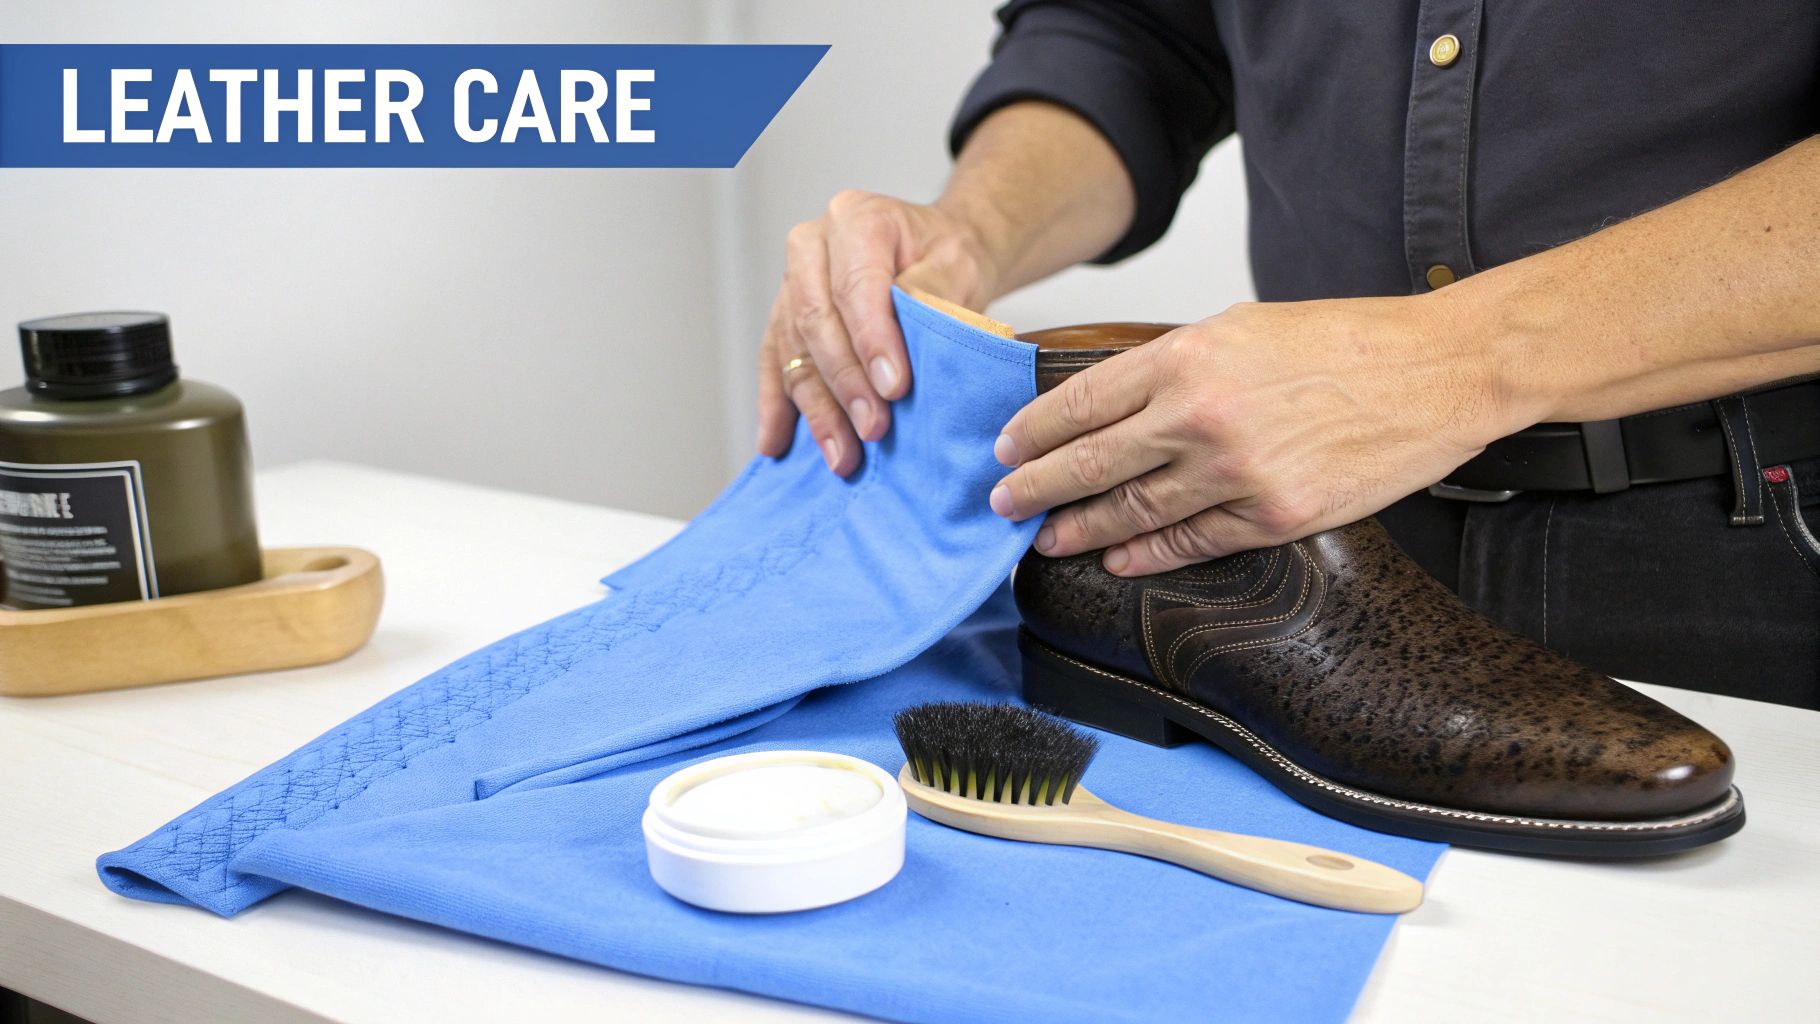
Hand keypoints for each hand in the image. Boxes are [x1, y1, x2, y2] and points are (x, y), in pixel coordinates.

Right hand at [756, 190, 1000, 474]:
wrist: (938, 254)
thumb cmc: (948, 257)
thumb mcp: (960, 265)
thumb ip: (933, 294)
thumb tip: (899, 345)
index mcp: (856, 219)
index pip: (854, 285)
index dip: (871, 341)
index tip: (894, 389)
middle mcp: (812, 247)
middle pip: (816, 321)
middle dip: (845, 384)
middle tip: (873, 429)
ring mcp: (792, 283)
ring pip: (794, 351)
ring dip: (817, 409)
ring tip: (842, 456)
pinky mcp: (784, 318)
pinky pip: (773, 365)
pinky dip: (777, 408)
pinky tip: (775, 444)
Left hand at [988, 295, 1527, 574]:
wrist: (1435, 371)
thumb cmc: (1345, 342)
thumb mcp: (1241, 327)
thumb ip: (1172, 364)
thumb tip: (1110, 400)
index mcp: (1187, 357)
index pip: (1082, 402)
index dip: (1034, 432)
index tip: (1005, 449)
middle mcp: (1200, 414)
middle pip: (1091, 462)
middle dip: (1036, 487)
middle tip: (1002, 504)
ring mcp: (1235, 470)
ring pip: (1132, 509)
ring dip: (1080, 528)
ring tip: (1046, 537)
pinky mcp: (1274, 514)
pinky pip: (1191, 541)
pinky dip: (1146, 552)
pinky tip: (1116, 556)